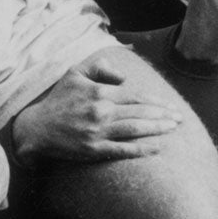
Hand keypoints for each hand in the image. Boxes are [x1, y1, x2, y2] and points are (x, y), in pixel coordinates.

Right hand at [9, 56, 178, 164]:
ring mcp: (98, 132)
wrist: (37, 128)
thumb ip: (101, 69)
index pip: (135, 96)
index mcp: (100, 93)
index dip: (155, 102)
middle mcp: (102, 112)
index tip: (171, 106)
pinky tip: (156, 149)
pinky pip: (123, 150)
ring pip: (135, 130)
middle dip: (163, 116)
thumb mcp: (75, 74)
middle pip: (140, 113)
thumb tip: (124, 76)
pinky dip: (141, 150)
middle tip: (180, 119)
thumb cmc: (58, 100)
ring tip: (173, 129)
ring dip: (157, 129)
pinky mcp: (94, 150)